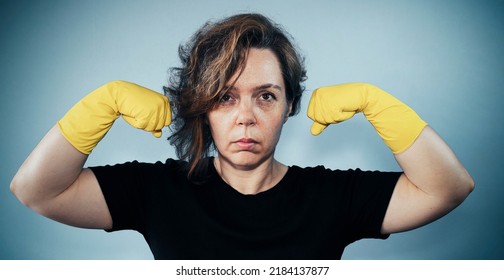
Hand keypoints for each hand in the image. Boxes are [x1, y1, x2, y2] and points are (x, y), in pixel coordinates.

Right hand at [57, 81, 171, 153]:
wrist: (119, 93)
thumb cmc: (133, 101)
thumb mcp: (148, 110)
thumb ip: (155, 122)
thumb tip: (159, 135)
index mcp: (165, 101)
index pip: (167, 122)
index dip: (156, 122)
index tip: (146, 113)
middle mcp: (163, 104)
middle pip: (159, 126)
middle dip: (148, 123)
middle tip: (139, 112)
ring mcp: (156, 109)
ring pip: (151, 128)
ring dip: (141, 123)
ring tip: (136, 111)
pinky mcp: (146, 114)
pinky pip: (142, 127)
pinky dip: (135, 123)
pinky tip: (132, 113)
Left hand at [307, 83, 426, 153]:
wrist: (364, 96)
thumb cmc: (348, 103)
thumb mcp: (332, 113)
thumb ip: (321, 122)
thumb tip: (313, 133)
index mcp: (315, 94)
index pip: (312, 116)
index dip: (325, 117)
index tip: (335, 107)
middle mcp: (317, 94)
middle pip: (317, 119)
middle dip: (331, 117)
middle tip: (340, 107)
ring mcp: (323, 98)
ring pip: (324, 120)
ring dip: (336, 117)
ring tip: (343, 107)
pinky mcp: (331, 103)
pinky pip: (333, 119)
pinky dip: (341, 116)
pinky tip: (346, 107)